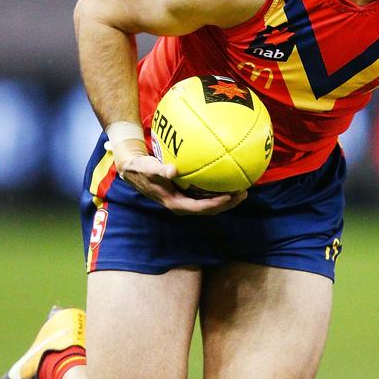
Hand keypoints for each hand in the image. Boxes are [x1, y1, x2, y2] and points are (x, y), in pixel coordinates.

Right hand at [111, 144, 247, 214]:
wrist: (134, 171)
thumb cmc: (142, 169)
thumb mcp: (149, 169)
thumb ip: (160, 170)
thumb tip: (172, 171)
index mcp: (175, 203)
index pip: (200, 207)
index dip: (216, 204)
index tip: (230, 196)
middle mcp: (183, 205)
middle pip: (210, 209)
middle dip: (228, 203)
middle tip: (244, 193)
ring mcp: (185, 200)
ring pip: (210, 204)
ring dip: (226, 199)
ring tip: (242, 189)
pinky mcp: (187, 194)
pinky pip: (206, 195)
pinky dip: (218, 190)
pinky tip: (228, 180)